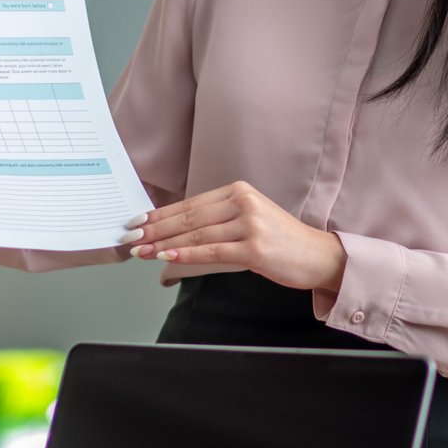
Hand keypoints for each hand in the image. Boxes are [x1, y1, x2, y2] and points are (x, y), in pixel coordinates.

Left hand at [125, 181, 344, 292]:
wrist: (317, 256)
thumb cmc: (280, 242)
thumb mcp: (248, 221)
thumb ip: (218, 220)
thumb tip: (175, 231)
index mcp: (238, 191)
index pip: (190, 204)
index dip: (161, 214)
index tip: (137, 221)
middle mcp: (243, 202)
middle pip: (189, 217)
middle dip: (155, 228)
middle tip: (129, 236)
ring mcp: (250, 224)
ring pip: (196, 234)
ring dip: (163, 243)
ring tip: (140, 249)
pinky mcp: (255, 248)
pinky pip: (212, 251)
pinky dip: (186, 254)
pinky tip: (166, 256)